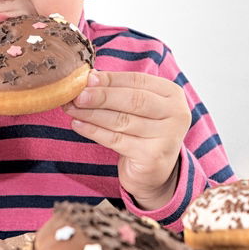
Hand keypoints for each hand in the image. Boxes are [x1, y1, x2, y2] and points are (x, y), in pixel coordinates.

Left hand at [62, 70, 190, 209]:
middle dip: (101, 96)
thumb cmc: (142, 132)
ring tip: (71, 108)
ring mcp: (167, 137)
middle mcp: (176, 114)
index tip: (86, 79)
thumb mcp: (136, 107)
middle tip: (77, 95)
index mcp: (172, 94)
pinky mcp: (152, 157)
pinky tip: (77, 124)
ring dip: (92, 114)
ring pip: (122, 121)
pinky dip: (94, 131)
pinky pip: (116, 140)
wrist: (154, 172)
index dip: (110, 79)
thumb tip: (89, 77)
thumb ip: (118, 90)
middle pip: (133, 100)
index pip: (137, 81)